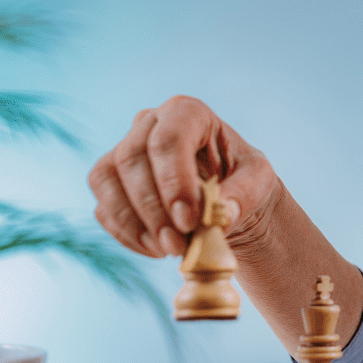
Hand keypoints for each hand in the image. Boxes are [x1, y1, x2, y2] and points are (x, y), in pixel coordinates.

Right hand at [88, 96, 279, 258]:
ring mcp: (123, 150)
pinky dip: (127, 234)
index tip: (189, 220)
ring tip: (168, 249)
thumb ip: (243, 194)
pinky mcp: (110, 183)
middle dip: (152, 207)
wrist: (228, 198)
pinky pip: (103, 207)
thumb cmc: (244, 180)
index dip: (173, 180)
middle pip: (131, 157)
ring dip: (133, 222)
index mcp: (188, 112)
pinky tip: (157, 249)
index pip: (170, 138)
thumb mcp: (259, 182)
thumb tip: (221, 215)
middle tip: (177, 244)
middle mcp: (149, 123)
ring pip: (106, 179)